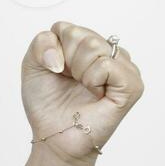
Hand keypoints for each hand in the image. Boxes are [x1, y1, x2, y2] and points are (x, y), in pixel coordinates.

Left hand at [22, 21, 144, 165]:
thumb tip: (62, 55)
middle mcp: (108, 53)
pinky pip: (106, 65)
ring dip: (79, 72)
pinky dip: (92, 80)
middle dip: (66, 62)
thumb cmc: (48, 104)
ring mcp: (123, 67)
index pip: (65, 28)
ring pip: (95, 47)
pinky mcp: (132, 84)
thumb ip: (41, 43)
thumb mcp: (33, 66)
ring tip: (84, 89)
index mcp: (87, 45)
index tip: (56, 73)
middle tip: (71, 83)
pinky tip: (95, 94)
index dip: (52, 53)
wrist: (54, 137)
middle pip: (80, 35)